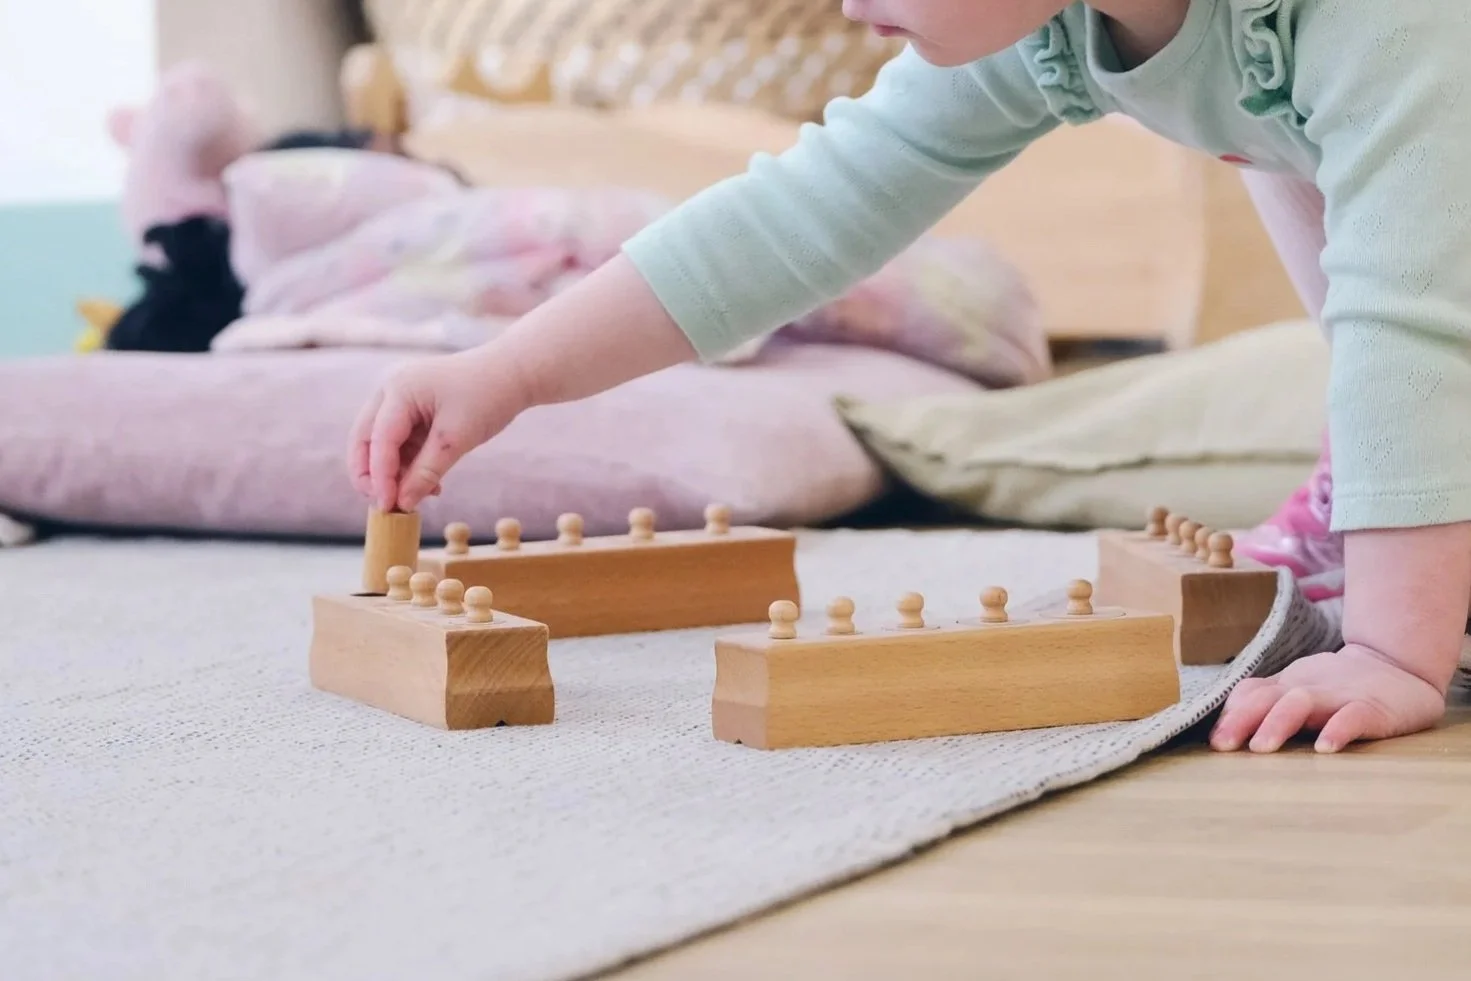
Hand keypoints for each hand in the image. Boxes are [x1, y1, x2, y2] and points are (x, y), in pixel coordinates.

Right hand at [349, 346, 528, 513]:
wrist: (513, 373)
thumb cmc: (488, 397)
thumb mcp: (456, 439)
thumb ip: (426, 472)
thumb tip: (402, 503)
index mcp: (399, 389)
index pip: (377, 440)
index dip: (379, 476)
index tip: (388, 506)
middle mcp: (391, 390)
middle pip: (365, 440)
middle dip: (372, 475)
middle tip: (387, 505)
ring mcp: (400, 398)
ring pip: (381, 444)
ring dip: (395, 473)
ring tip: (422, 495)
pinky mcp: (413, 409)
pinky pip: (401, 442)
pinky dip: (410, 464)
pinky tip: (431, 484)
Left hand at [1210, 644, 1447, 753]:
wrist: (1401, 667)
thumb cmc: (1339, 688)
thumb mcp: (1298, 691)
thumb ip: (1266, 704)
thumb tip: (1224, 728)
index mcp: (1288, 685)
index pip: (1251, 693)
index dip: (1230, 713)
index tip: (1214, 741)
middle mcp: (1307, 687)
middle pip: (1268, 697)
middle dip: (1241, 720)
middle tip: (1222, 746)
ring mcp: (1339, 696)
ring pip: (1303, 702)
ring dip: (1278, 723)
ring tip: (1261, 748)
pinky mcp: (1373, 708)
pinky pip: (1353, 716)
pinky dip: (1337, 730)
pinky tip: (1325, 749)